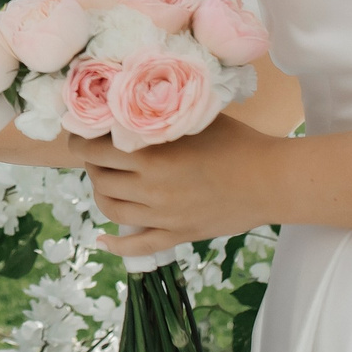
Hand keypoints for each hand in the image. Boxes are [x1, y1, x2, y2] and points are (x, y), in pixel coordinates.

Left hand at [81, 116, 284, 257]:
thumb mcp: (194, 118)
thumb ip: (161, 116)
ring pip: (111, 209)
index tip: (80, 135)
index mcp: (151, 156)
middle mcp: (150, 188)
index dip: (80, 142)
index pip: (95, 150)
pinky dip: (115, 245)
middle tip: (96, 155)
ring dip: (101, 194)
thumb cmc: (237, 142)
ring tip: (106, 182)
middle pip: (99, 179)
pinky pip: (137, 246)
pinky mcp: (177, 235)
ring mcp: (162, 216)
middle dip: (91, 165)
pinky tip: (102, 240)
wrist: (271, 180)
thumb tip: (133, 105)